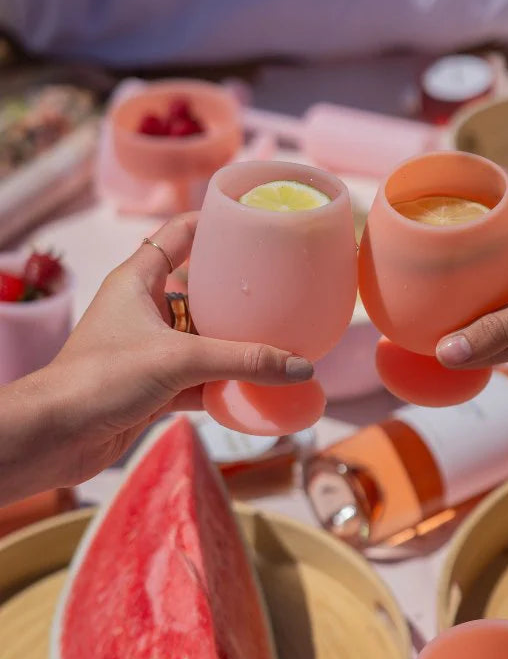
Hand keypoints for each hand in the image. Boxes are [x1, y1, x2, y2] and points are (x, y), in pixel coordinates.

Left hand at [11, 213, 312, 492]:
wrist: (55, 437)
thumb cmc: (101, 378)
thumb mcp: (179, 360)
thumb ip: (243, 361)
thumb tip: (301, 368)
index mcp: (139, 280)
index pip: (180, 234)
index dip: (214, 224)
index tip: (254, 221)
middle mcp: (143, 309)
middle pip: (199, 290)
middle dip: (237, 294)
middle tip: (281, 290)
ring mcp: (148, 349)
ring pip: (202, 339)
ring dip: (235, 344)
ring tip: (280, 338)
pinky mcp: (152, 386)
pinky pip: (199, 378)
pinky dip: (224, 383)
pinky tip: (256, 386)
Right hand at [436, 183, 507, 381]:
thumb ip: (500, 330)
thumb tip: (447, 351)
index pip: (506, 191)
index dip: (473, 190)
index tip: (434, 197)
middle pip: (499, 246)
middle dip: (465, 257)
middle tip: (420, 260)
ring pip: (507, 292)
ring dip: (478, 306)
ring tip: (432, 311)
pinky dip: (498, 340)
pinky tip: (466, 351)